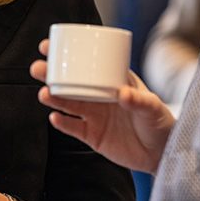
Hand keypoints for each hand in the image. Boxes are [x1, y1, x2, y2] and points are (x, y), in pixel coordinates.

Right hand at [29, 38, 174, 172]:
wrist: (161, 153)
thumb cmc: (159, 122)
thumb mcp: (153, 106)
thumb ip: (140, 100)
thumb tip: (123, 93)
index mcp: (110, 79)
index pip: (85, 63)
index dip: (66, 54)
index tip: (48, 47)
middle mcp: (98, 95)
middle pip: (69, 82)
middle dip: (51, 75)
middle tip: (38, 69)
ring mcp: (94, 115)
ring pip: (67, 103)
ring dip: (53, 97)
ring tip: (44, 94)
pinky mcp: (92, 135)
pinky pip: (73, 128)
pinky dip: (63, 123)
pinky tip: (55, 117)